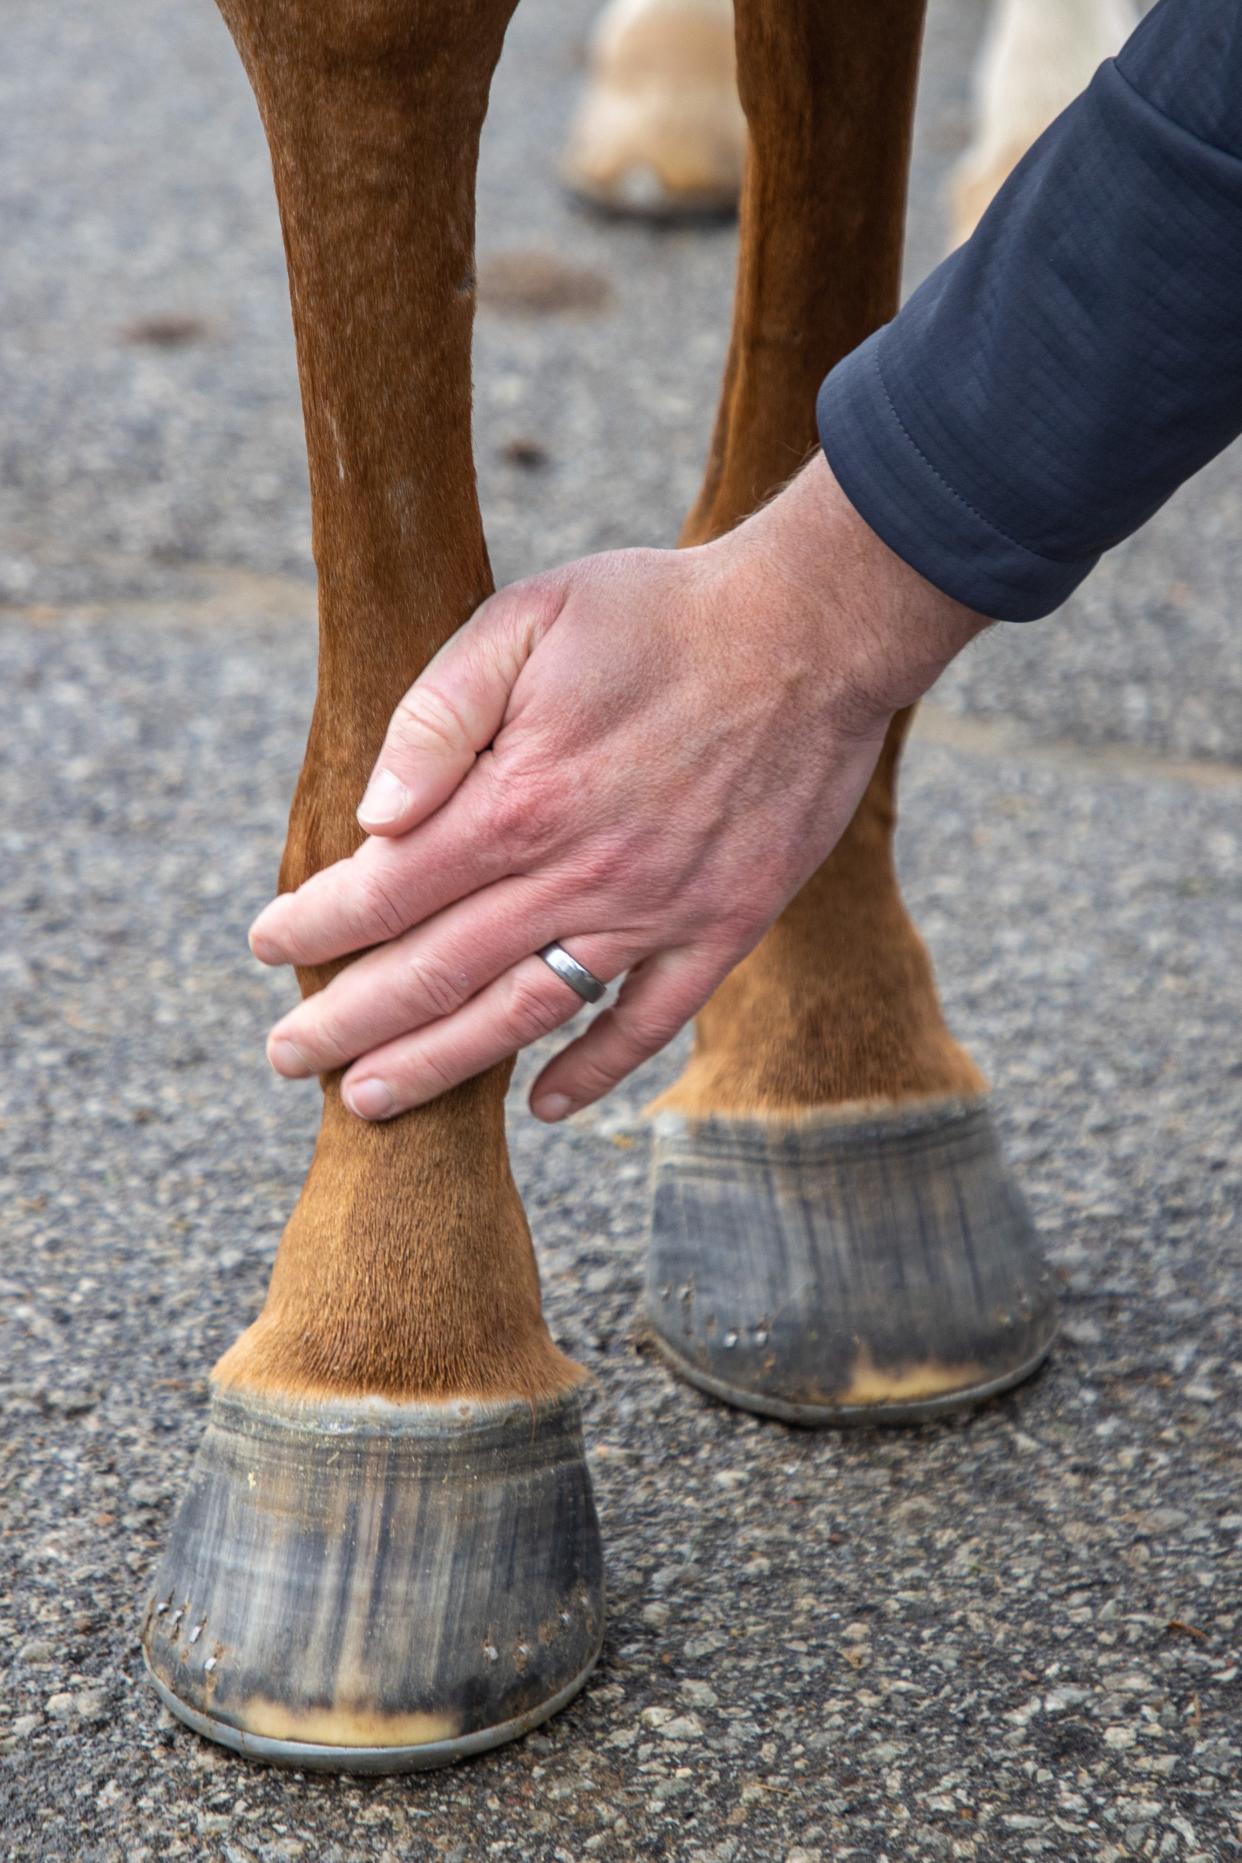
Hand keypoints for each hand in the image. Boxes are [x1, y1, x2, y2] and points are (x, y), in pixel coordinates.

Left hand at [249, 455, 987, 1121]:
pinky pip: (646, 1024)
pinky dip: (592, 1073)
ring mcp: (651, 914)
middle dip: (348, 1022)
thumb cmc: (658, 614)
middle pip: (436, 972)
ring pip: (524, 1016)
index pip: (384, 888)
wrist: (811, 633)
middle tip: (287, 1057)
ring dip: (439, 1066)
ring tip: (370, 1101)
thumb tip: (372, 814)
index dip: (315, 925)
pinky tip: (544, 1107)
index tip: (267, 944)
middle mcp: (575, 875)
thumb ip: (437, 717)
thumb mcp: (526, 620)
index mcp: (517, 798)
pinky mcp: (720, 930)